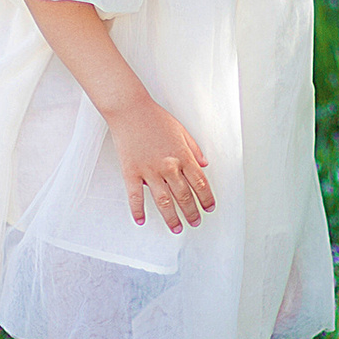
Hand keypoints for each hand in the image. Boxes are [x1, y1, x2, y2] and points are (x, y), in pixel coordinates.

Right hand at [104, 97, 214, 232]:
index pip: (200, 183)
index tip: (209, 208)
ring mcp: (149, 171)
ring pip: (163, 201)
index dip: (206, 198)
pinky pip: (135, 196)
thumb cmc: (155, 117)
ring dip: (171, 217)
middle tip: (195, 222)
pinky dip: (138, 210)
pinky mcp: (131, 172)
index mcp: (182, 156)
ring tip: (176, 228)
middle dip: (192, 212)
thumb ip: (194, 149)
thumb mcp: (181, 130)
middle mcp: (168, 166)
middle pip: (184, 196)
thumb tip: (204, 165)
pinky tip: (141, 220)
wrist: (130, 109)